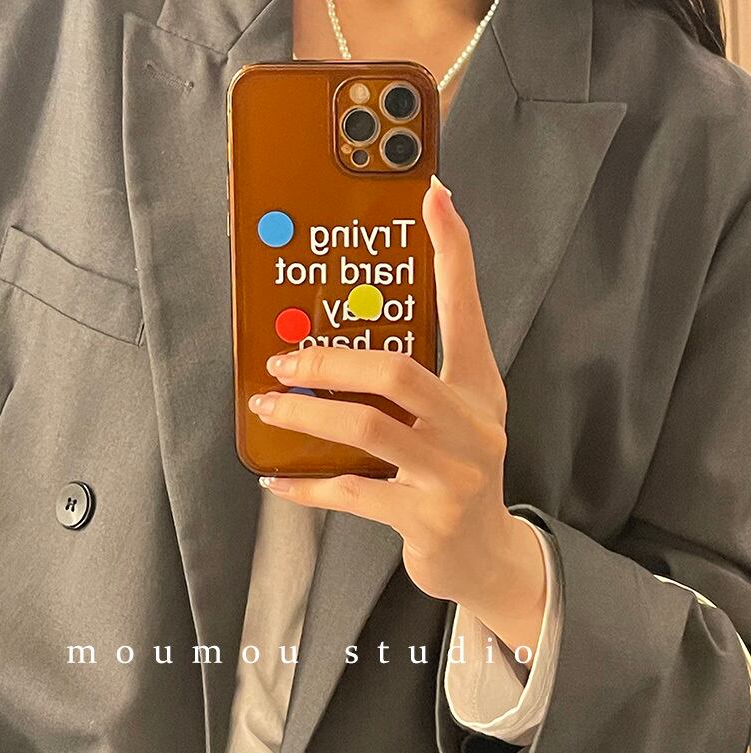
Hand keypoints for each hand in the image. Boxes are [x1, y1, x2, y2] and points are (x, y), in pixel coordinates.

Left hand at [249, 175, 545, 654]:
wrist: (485, 554)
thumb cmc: (458, 472)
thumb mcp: (453, 417)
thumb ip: (415, 378)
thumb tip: (346, 342)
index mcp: (478, 388)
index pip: (465, 308)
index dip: (452, 252)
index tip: (432, 195)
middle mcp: (472, 424)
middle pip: (396, 370)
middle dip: (327, 359)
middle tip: (282, 358)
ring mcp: (452, 475)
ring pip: (368, 427)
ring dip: (306, 415)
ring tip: (268, 406)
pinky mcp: (425, 519)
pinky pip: (352, 493)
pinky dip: (306, 486)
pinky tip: (275, 480)